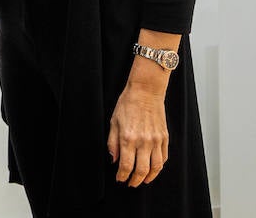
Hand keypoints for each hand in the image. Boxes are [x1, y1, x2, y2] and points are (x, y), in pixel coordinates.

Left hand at [107, 62, 171, 185]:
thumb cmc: (127, 105)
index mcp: (128, 138)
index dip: (122, 176)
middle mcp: (143, 142)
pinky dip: (159, 166)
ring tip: (143, 180)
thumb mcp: (113, 122)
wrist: (145, 92)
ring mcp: (156, 141)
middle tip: (131, 183)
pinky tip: (153, 168)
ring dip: (149, 177)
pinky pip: (164, 157)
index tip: (119, 179)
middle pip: (141, 170)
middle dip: (135, 180)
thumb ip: (112, 142)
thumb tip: (113, 159)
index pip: (126, 165)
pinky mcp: (165, 138)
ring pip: (156, 167)